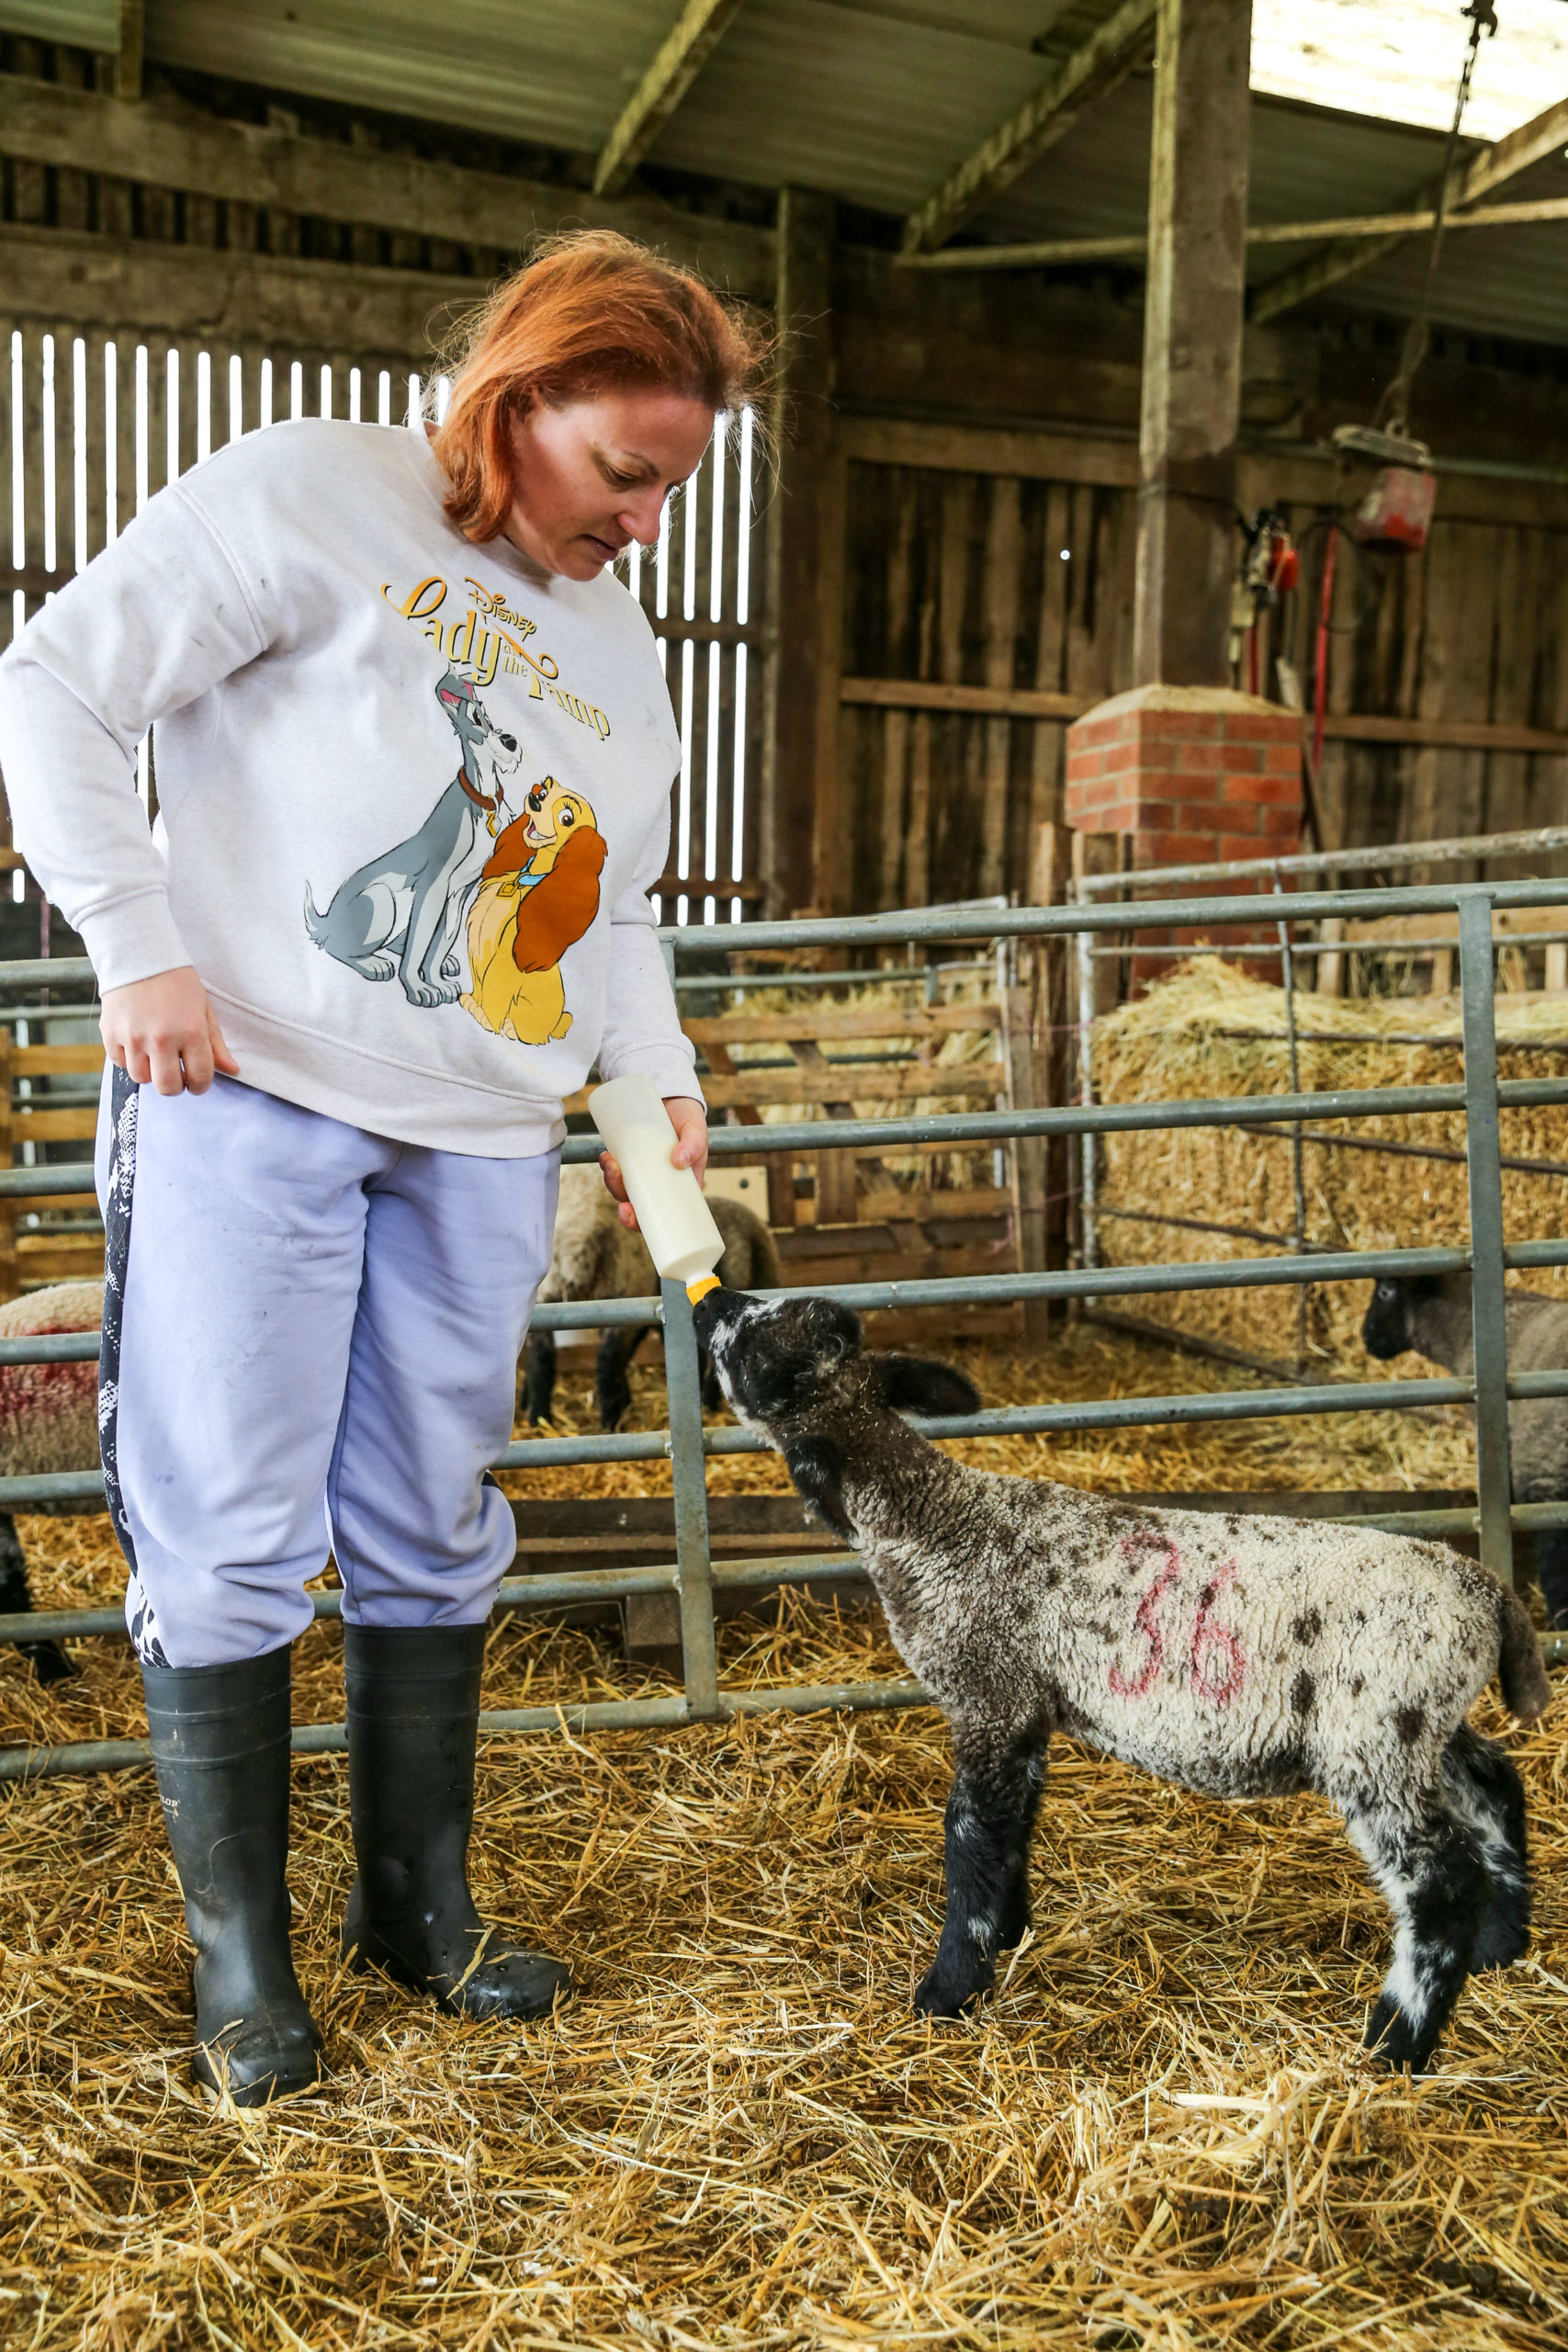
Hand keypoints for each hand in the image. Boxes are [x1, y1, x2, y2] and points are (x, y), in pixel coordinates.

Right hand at [100, 967, 239, 1096]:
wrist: (140, 956)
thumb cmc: (177, 983)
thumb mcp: (203, 1010)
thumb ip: (216, 1044)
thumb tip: (233, 1071)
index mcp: (191, 1032)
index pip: (200, 1077)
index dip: (200, 1085)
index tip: (197, 1082)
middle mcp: (161, 1038)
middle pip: (168, 1087)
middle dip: (176, 1087)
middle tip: (177, 1076)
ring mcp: (133, 1037)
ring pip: (141, 1078)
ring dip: (151, 1073)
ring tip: (156, 1055)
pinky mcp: (110, 1034)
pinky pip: (120, 1063)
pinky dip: (129, 1060)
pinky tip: (137, 1043)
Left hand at [600, 1095, 708, 1231]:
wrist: (671, 1094)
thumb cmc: (688, 1117)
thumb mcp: (697, 1129)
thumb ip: (694, 1143)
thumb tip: (679, 1162)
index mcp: (678, 1185)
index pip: (663, 1212)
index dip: (644, 1222)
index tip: (630, 1217)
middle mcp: (658, 1180)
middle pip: (639, 1203)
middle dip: (625, 1207)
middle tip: (620, 1203)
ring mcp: (641, 1168)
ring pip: (624, 1186)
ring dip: (612, 1182)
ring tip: (610, 1163)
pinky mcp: (629, 1153)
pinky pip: (616, 1167)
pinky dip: (608, 1165)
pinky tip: (606, 1157)